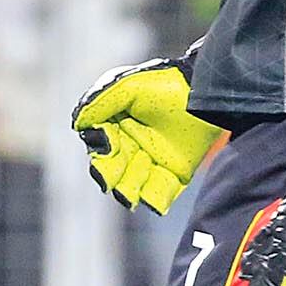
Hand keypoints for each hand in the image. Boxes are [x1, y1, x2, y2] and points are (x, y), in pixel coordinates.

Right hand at [72, 56, 221, 213]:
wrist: (208, 93)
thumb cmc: (168, 84)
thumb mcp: (129, 86)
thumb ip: (101, 101)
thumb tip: (78, 123)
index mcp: (116, 124)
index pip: (98, 143)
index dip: (100, 147)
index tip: (108, 143)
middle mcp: (130, 145)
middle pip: (110, 169)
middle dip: (108, 175)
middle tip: (110, 180)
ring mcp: (152, 162)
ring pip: (130, 185)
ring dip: (127, 189)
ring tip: (130, 194)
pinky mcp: (174, 175)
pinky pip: (159, 195)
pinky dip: (154, 201)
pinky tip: (151, 201)